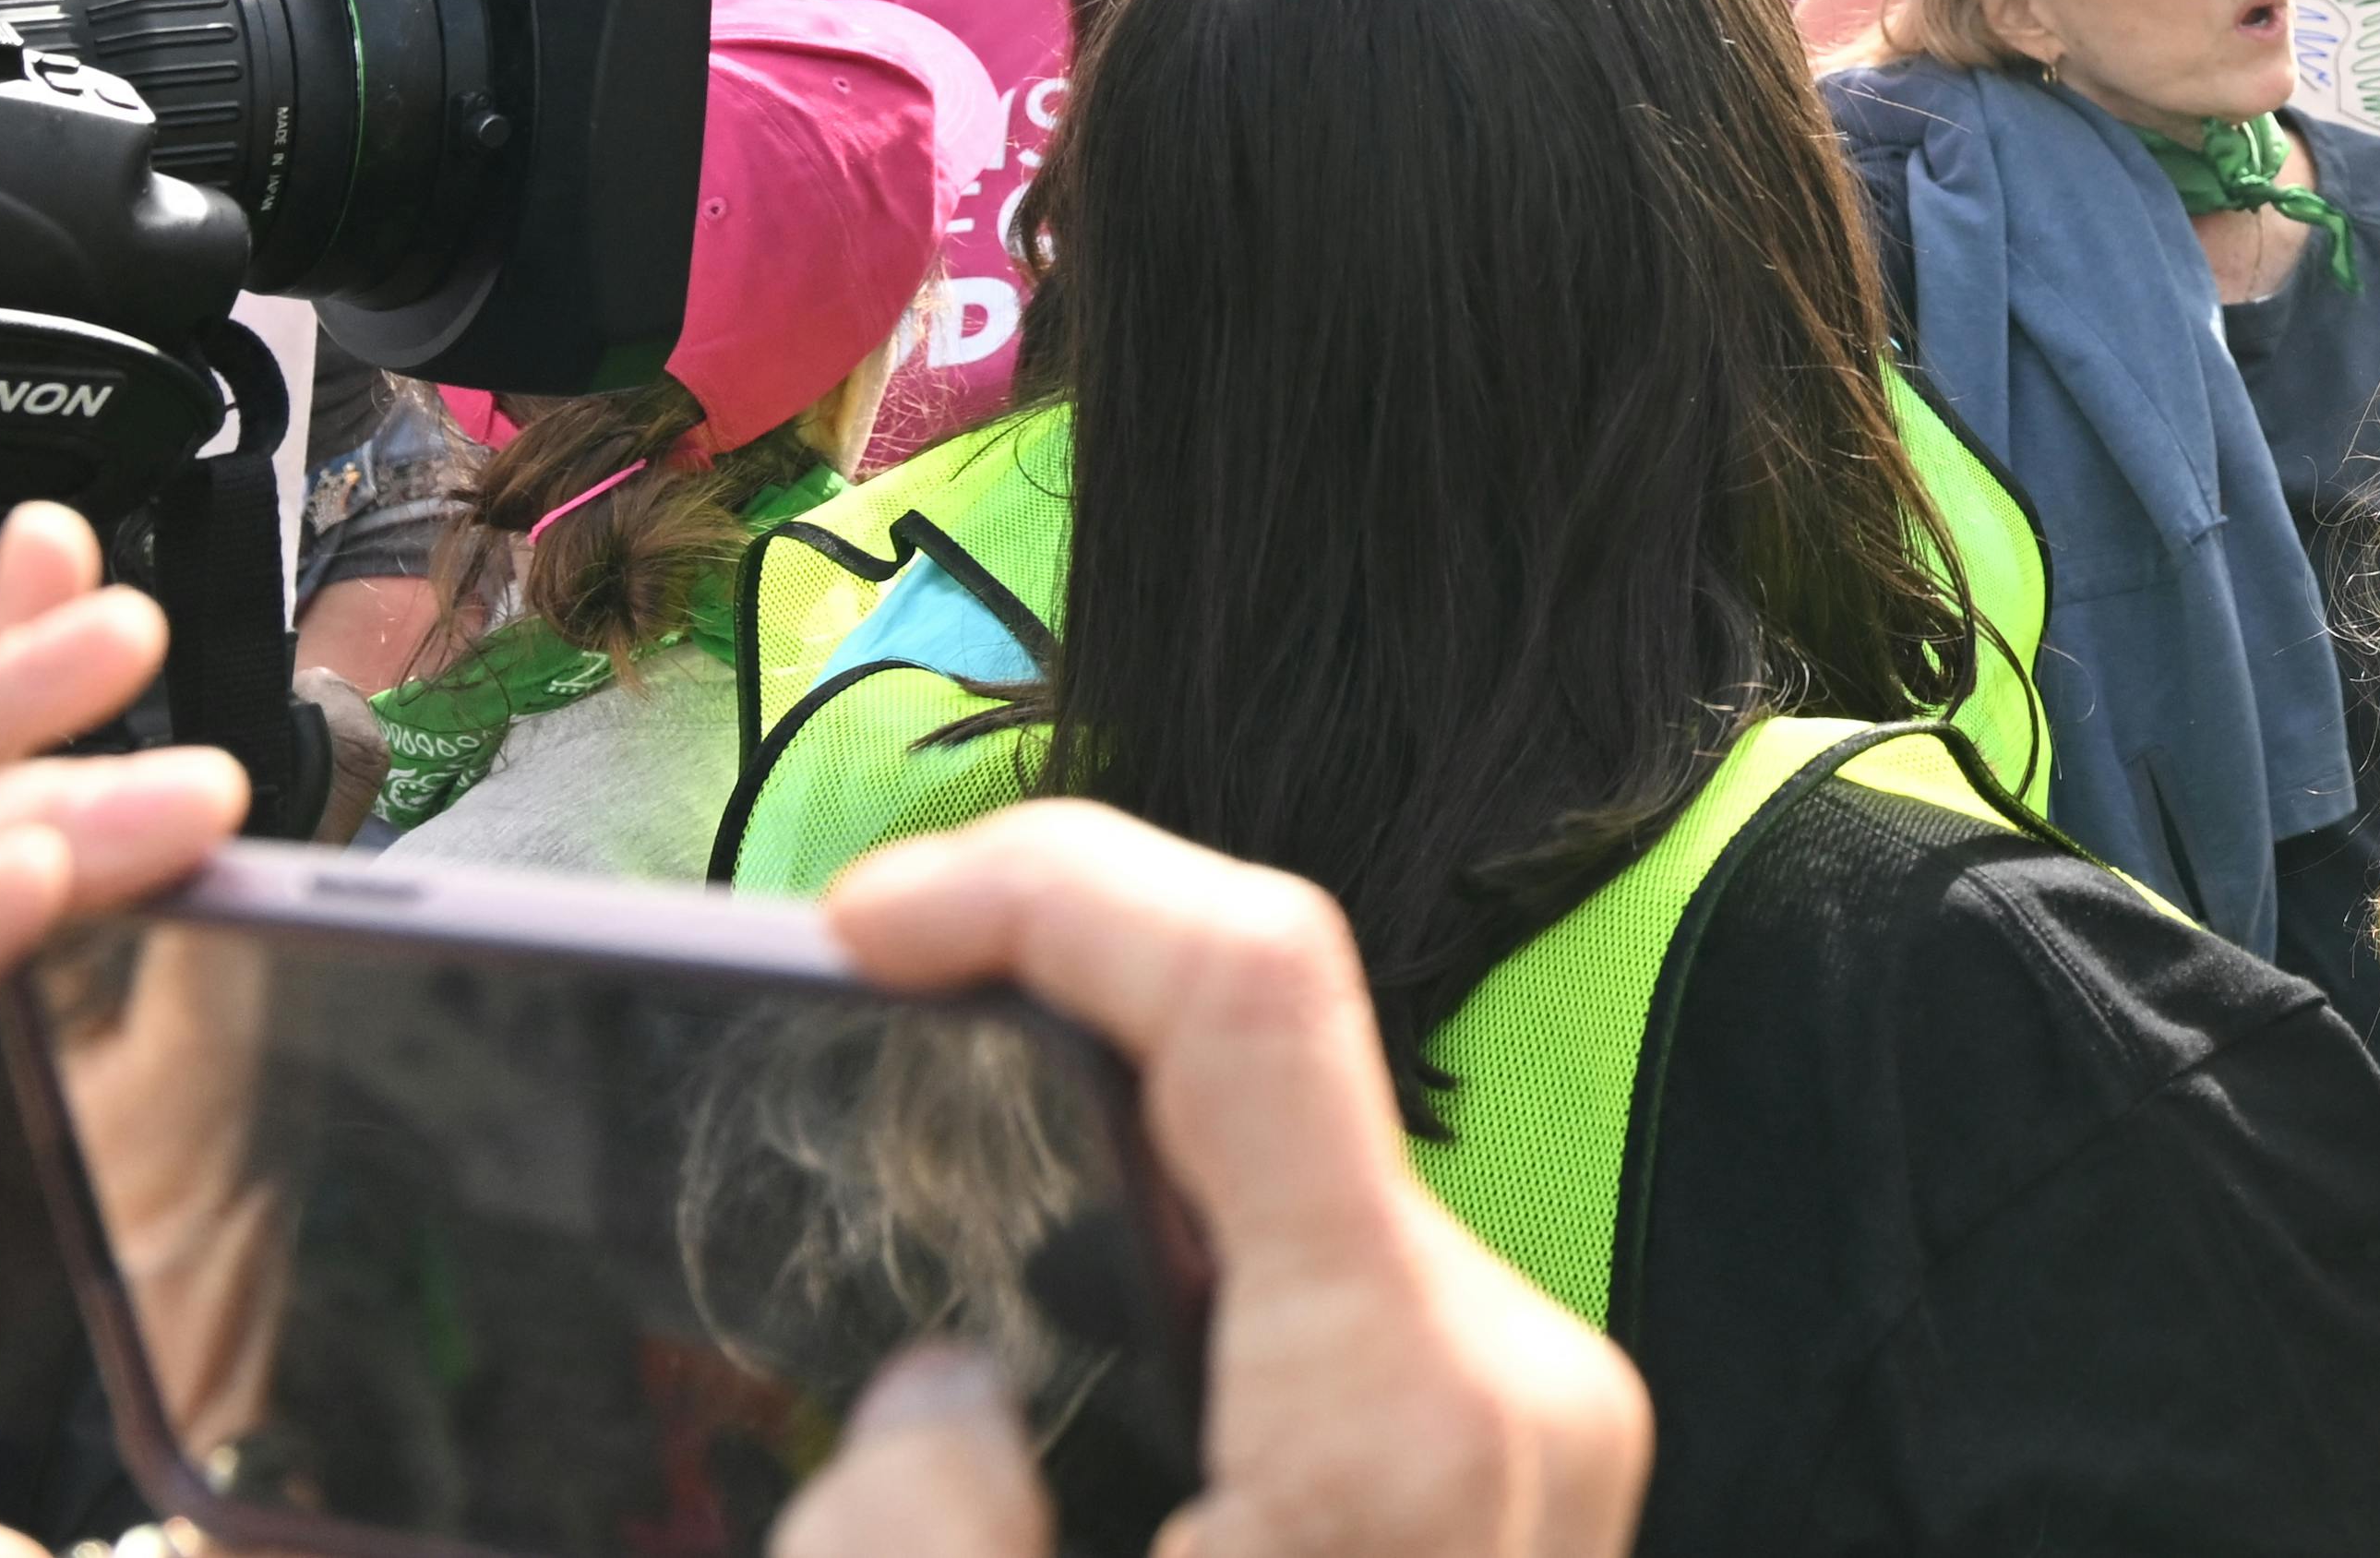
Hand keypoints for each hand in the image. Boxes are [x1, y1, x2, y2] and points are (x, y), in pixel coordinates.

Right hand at [788, 806, 1647, 1557]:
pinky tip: (1086, 1410)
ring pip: (1275, 1200)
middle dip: (1042, 1070)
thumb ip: (916, 1527)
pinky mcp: (1504, 1455)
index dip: (1053, 886)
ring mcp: (1527, 1413)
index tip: (880, 914)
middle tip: (852, 1114)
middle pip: (1254, 1090)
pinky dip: (1189, 1303)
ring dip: (1111, 1215)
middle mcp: (1508, 1376)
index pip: (1256, 993)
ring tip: (956, 1339)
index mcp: (1398, 1418)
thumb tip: (929, 1399)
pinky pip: (1322, 1295)